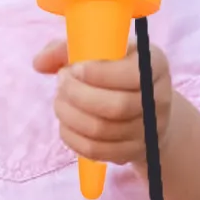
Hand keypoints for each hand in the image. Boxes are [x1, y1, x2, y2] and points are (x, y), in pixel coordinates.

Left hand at [34, 38, 172, 170]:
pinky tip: (66, 123)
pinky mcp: (134, 151)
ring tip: (60, 101)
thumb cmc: (112, 69)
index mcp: (154, 64)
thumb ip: (65, 49)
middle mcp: (159, 97)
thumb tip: (39, 63)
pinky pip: (97, 150)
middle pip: (117, 106)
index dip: (97, 74)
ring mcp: (150, 128)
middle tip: (61, 84)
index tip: (73, 68)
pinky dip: (72, 137)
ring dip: (70, 115)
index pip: (132, 74)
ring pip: (102, 130)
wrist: (141, 105)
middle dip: (78, 95)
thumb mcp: (95, 50)